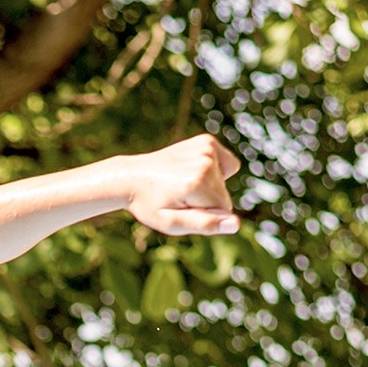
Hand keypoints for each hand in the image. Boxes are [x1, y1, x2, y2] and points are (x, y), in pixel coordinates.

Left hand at [127, 135, 241, 236]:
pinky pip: (227, 165)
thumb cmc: (150, 205)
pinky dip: (214, 171)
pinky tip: (192, 172)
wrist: (132, 177)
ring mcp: (207, 148)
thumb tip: (235, 224)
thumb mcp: (172, 223)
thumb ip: (206, 224)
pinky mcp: (207, 141)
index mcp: (197, 183)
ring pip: (225, 182)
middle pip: (224, 196)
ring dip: (208, 187)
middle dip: (206, 202)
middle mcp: (205, 162)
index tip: (182, 208)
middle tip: (179, 197)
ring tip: (182, 184)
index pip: (224, 211)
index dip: (205, 215)